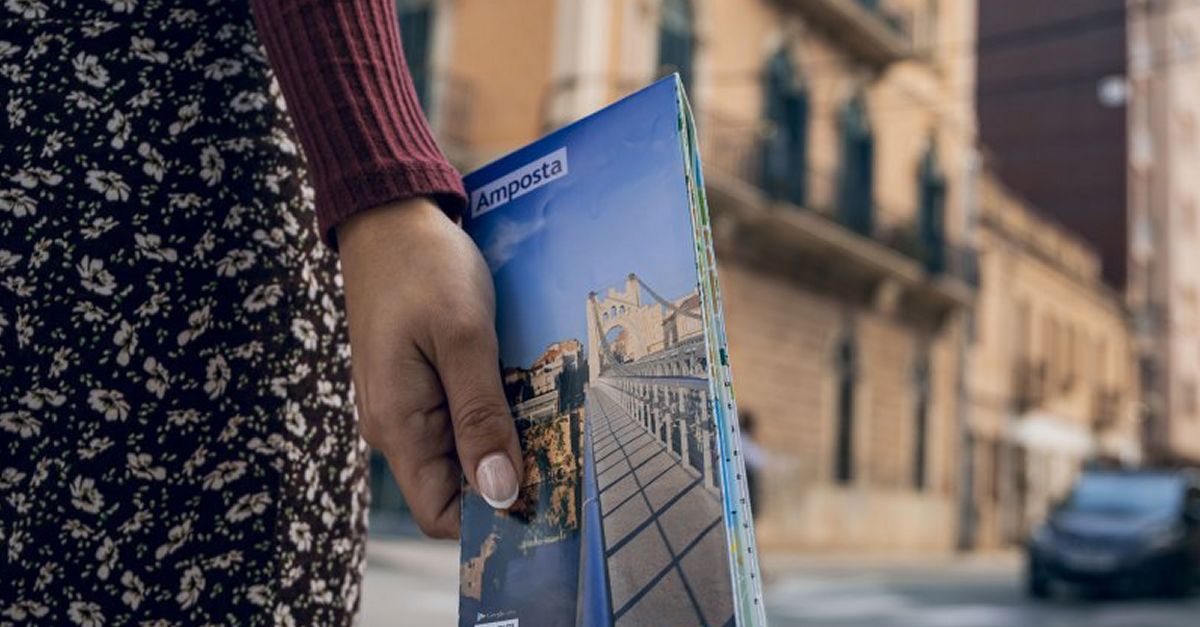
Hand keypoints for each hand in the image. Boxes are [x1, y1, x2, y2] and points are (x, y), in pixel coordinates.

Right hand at [338, 198, 522, 538]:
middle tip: (567, 452)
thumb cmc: (424, 269)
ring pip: (462, 451)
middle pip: (457, 486)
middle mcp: (397, 426)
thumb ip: (481, 417)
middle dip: (509, 477)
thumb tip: (499, 493)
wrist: (389, 218)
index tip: (548, 498)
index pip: (441, 514)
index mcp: (399, 425)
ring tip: (554, 418)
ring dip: (506, 441)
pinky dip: (494, 412)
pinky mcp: (420, 382)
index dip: (491, 517)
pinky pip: (459, 418)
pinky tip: (527, 391)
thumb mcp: (463, 339)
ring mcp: (407, 404)